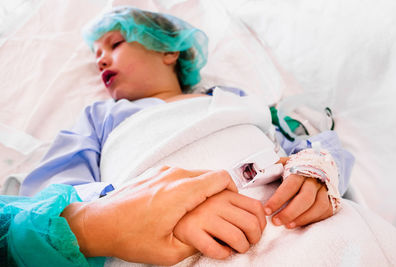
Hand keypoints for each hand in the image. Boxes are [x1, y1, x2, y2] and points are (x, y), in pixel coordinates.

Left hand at [61, 166, 236, 264]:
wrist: (98, 223)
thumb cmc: (129, 237)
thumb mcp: (168, 252)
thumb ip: (197, 243)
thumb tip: (213, 238)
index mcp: (181, 192)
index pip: (220, 178)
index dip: (232, 189)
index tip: (232, 201)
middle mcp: (174, 176)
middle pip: (210, 174)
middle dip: (218, 190)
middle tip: (217, 208)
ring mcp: (162, 171)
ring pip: (195, 173)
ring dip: (201, 187)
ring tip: (195, 209)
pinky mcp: (153, 172)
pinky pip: (179, 173)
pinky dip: (186, 184)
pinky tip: (177, 203)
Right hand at [174, 190, 265, 259]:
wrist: (166, 211)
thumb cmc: (194, 207)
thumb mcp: (214, 195)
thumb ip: (232, 200)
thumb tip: (257, 216)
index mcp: (224, 193)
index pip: (256, 207)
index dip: (262, 223)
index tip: (257, 229)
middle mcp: (216, 203)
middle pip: (251, 223)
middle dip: (255, 238)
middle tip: (249, 242)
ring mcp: (203, 217)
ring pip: (237, 237)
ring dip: (241, 248)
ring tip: (236, 248)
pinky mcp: (191, 231)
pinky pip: (215, 249)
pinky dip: (223, 254)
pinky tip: (221, 251)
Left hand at [264, 157, 332, 228]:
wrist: (318, 164)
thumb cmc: (294, 167)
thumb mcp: (282, 163)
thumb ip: (270, 167)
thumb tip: (252, 171)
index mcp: (301, 170)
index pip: (290, 186)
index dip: (278, 199)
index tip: (266, 210)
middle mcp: (315, 180)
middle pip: (305, 198)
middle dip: (289, 212)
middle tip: (276, 222)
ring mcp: (325, 190)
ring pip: (318, 207)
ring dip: (302, 218)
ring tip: (287, 225)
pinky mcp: (332, 199)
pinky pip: (325, 212)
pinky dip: (312, 219)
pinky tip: (300, 223)